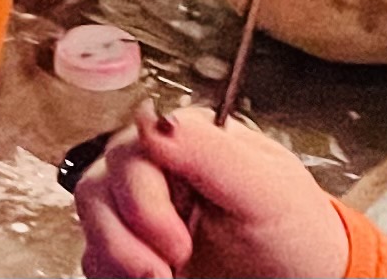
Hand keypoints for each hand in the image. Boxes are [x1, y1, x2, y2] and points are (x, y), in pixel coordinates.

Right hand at [77, 103, 349, 278]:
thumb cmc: (297, 235)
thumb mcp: (266, 192)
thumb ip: (210, 153)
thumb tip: (155, 122)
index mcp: (184, 141)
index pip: (131, 152)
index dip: (143, 200)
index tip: (177, 244)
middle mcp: (154, 170)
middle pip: (99, 186)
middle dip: (128, 239)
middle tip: (168, 269)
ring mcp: (138, 211)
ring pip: (90, 222)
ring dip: (117, 259)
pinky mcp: (130, 249)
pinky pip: (93, 257)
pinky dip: (114, 273)